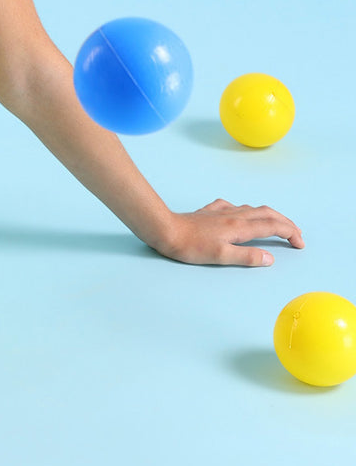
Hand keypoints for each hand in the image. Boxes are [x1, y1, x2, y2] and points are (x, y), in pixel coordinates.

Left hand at [156, 199, 303, 266]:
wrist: (165, 230)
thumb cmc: (190, 246)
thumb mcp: (220, 256)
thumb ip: (246, 256)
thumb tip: (269, 258)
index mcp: (240, 227)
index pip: (273, 227)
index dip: (290, 234)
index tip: (300, 244)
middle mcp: (234, 215)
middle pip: (268, 214)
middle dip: (285, 222)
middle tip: (296, 234)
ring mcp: (222, 211)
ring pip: (253, 209)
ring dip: (269, 216)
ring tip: (276, 224)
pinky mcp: (210, 211)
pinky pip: (234, 207)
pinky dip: (246, 211)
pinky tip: (241, 215)